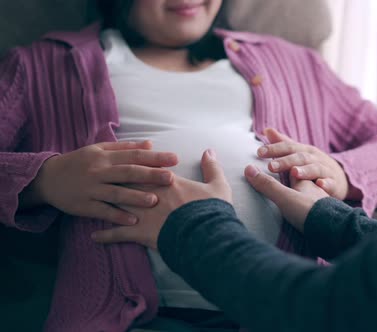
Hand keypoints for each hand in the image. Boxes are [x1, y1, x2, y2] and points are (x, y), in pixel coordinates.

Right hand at [30, 141, 177, 224]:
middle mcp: (99, 171)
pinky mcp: (84, 205)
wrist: (47, 178)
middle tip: (170, 178)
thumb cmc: (79, 163)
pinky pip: (103, 211)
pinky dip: (117, 216)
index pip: (134, 155)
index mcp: (104, 156)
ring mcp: (91, 189)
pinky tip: (133, 220)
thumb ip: (125, 147)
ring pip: (116, 193)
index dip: (154, 157)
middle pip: (128, 172)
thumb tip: (150, 144)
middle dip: (150, 175)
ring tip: (154, 200)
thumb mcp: (99, 150)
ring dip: (136, 197)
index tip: (174, 159)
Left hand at [91, 149, 231, 248]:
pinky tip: (94, 237)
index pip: (147, 168)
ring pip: (117, 203)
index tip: (131, 161)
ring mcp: (142, 213)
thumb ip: (212, 168)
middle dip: (114, 178)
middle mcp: (150, 194)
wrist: (205, 236)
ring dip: (104, 203)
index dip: (139, 164)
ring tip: (92, 202)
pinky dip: (105, 235)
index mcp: (167, 182)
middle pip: (126, 181)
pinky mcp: (139, 233)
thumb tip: (209, 151)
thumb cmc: (212, 212)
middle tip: (101, 176)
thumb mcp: (219, 186)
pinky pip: (117, 233)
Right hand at [244, 164, 328, 232]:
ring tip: (292, 193)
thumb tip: (248, 169)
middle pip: (301, 179)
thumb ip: (267, 185)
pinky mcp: (323, 218)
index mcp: (304, 182)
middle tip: (283, 173)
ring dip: (301, 191)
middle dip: (292, 174)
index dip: (283, 161)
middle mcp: (313, 190)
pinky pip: (315, 208)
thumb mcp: (284, 197)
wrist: (333, 229)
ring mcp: (319, 203)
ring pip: (309, 193)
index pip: (293, 168)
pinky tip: (305, 212)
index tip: (272, 159)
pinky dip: (308, 206)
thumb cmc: (309, 211)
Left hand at [257, 128, 361, 200]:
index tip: (259, 152)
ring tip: (294, 173)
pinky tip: (320, 185)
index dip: (274, 149)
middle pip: (300, 158)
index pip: (288, 147)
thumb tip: (266, 129)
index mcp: (304, 151)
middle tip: (271, 167)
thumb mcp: (300, 152)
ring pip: (315, 169)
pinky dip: (326, 184)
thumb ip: (283, 143)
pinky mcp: (335, 184)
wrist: (341, 177)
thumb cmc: (314, 164)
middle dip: (285, 161)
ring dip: (305, 171)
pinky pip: (331, 184)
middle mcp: (315, 158)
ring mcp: (326, 170)